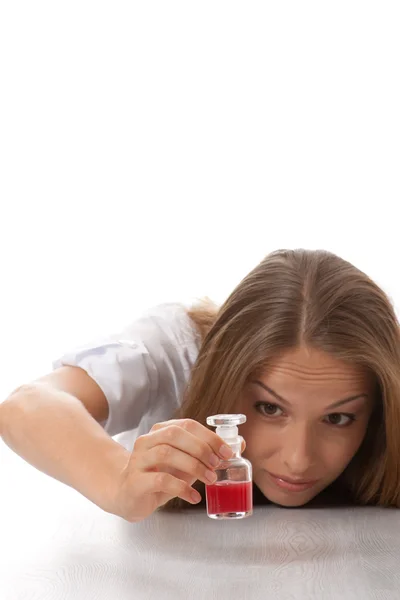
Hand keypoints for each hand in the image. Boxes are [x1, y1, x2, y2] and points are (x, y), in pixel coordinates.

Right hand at [111, 418, 243, 521]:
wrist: (127, 495)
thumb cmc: (159, 476)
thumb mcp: (185, 463)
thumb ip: (207, 454)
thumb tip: (239, 445)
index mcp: (160, 431)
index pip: (187, 425)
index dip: (209, 436)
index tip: (227, 452)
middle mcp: (147, 441)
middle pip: (175, 435)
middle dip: (201, 448)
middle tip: (217, 464)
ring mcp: (138, 460)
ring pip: (166, 454)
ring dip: (193, 466)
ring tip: (210, 480)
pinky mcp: (135, 481)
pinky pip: (160, 480)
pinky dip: (181, 488)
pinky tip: (194, 496)